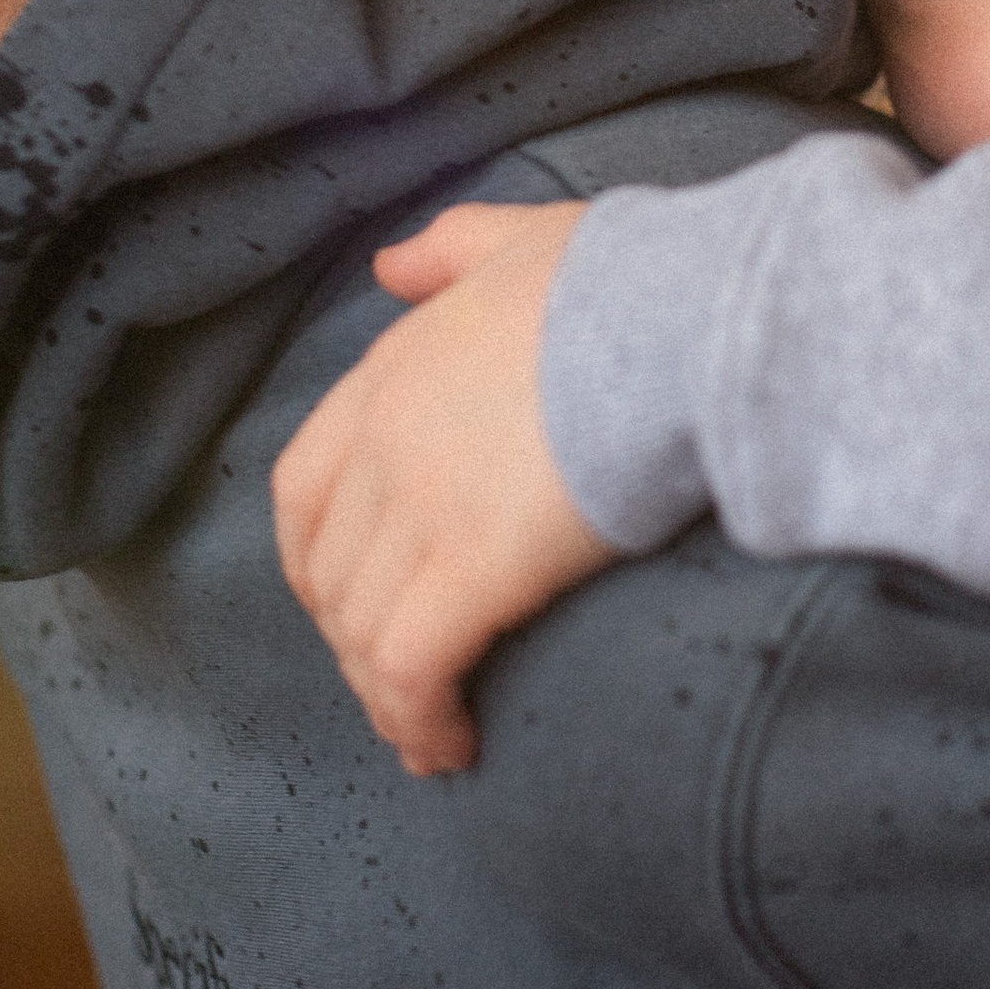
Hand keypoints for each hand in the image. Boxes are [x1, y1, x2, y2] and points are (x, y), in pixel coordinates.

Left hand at [273, 202, 610, 774]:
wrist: (685, 320)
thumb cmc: (628, 277)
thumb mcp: (521, 239)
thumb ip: (449, 250)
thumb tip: (390, 267)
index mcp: (390, 372)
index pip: (305, 486)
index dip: (319, 559)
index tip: (349, 602)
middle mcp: (385, 444)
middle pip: (330, 573)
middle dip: (353, 639)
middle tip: (403, 684)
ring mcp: (424, 508)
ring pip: (363, 631)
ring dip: (385, 698)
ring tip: (427, 740)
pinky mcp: (476, 570)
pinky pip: (410, 668)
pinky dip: (416, 718)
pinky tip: (448, 749)